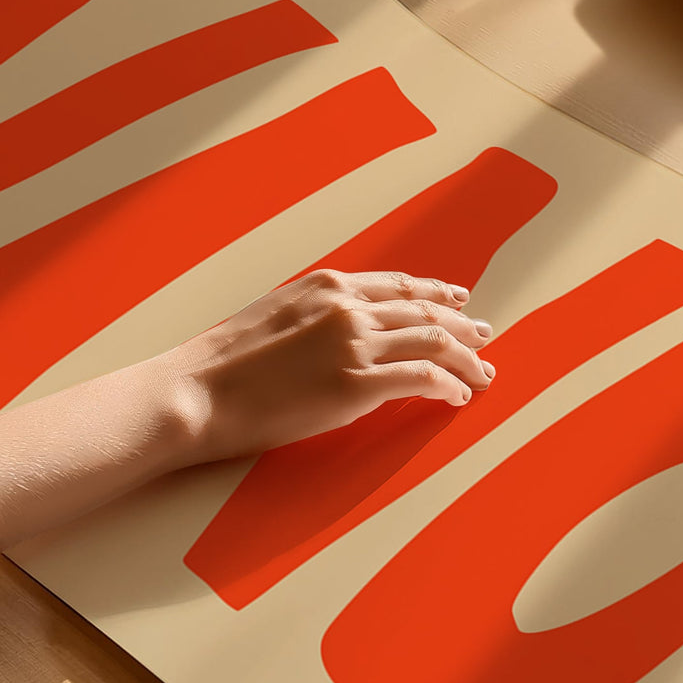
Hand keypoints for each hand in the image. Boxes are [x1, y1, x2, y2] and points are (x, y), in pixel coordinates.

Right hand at [158, 270, 496, 463]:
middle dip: (463, 325)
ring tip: (483, 374)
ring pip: (435, 342)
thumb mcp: (271, 317)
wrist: (196, 392)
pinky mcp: (357, 385)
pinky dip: (449, 386)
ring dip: (467, 360)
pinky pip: (425, 380)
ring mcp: (354, 345)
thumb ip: (313, 317)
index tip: (457, 300)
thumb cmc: (220, 364)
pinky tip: (458, 397)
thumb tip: (341, 335)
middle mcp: (347, 308)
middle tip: (486, 337)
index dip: (434, 292)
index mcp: (326, 286)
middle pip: (425, 311)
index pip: (397, 285)